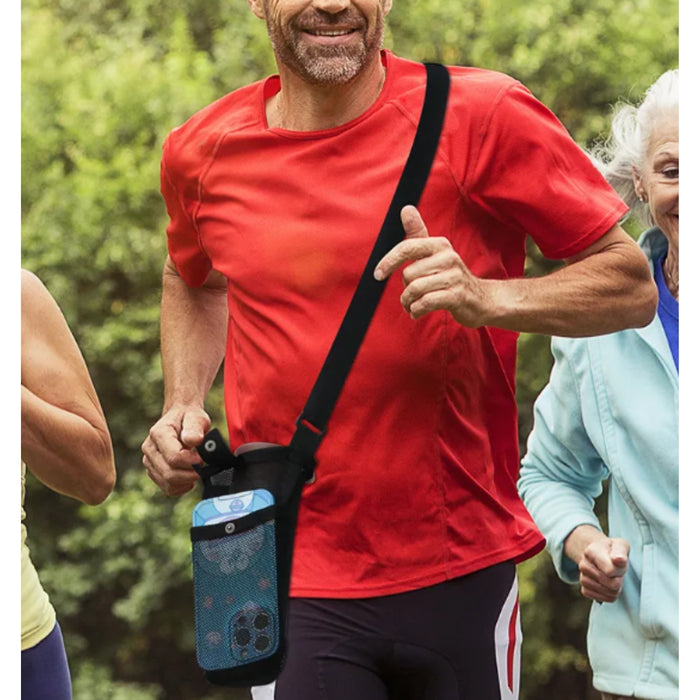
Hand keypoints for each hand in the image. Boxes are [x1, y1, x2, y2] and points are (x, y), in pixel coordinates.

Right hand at [141, 405, 210, 495]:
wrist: (180, 416)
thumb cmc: (189, 417)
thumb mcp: (197, 417)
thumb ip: (195, 428)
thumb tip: (193, 440)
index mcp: (159, 433)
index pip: (174, 457)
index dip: (192, 462)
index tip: (203, 458)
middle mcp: (149, 448)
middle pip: (169, 473)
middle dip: (190, 474)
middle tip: (203, 467)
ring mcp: (149, 460)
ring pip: (167, 483)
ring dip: (186, 481)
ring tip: (197, 470)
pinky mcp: (153, 470)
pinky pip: (166, 487)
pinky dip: (180, 487)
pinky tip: (189, 479)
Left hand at [373, 205, 490, 325]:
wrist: (481, 300)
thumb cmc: (451, 276)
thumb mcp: (436, 253)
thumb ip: (418, 233)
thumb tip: (406, 208)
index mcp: (440, 245)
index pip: (407, 247)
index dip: (389, 261)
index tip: (377, 274)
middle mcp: (448, 258)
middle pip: (408, 274)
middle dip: (405, 289)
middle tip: (411, 296)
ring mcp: (454, 277)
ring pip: (415, 289)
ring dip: (408, 302)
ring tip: (412, 306)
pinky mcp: (457, 296)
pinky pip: (425, 302)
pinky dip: (416, 311)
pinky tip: (417, 312)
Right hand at [577, 536, 629, 602]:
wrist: (598, 554)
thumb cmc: (611, 550)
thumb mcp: (619, 545)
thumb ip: (620, 551)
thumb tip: (619, 560)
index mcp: (591, 552)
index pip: (610, 571)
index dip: (620, 570)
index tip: (619, 562)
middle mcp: (583, 565)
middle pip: (612, 584)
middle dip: (619, 579)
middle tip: (616, 570)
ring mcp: (582, 578)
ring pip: (609, 593)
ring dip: (615, 587)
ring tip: (611, 576)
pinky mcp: (584, 589)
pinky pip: (603, 599)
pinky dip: (609, 594)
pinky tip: (607, 585)